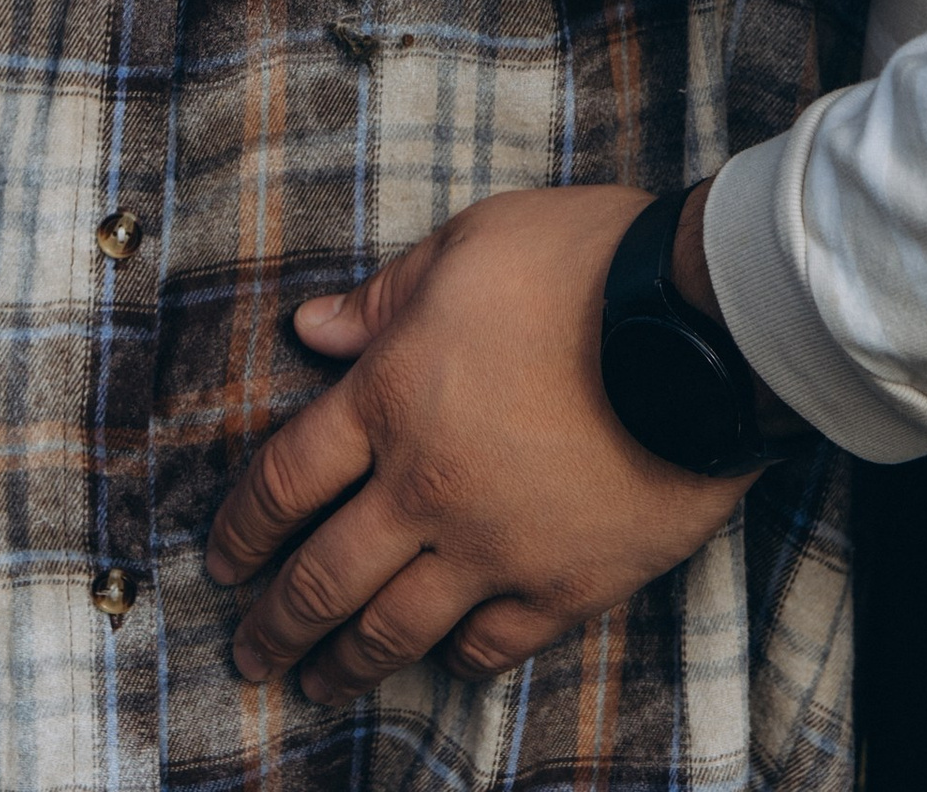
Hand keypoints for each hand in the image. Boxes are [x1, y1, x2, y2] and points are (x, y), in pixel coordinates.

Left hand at [205, 185, 749, 699]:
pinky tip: (445, 659)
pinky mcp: (563, 585)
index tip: (224, 561)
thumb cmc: (587, 264)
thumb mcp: (472, 243)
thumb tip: (310, 330)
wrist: (702, 327)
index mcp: (391, 396)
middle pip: (323, 576)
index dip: (243, 528)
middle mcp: (424, 486)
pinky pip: (493, 644)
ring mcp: (493, 547)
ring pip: (394, 628)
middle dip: (275, 623)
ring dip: (344, 663)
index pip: (285, 479)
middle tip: (251, 653)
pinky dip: (459, 658)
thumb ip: (386, 296)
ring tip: (319, 684)